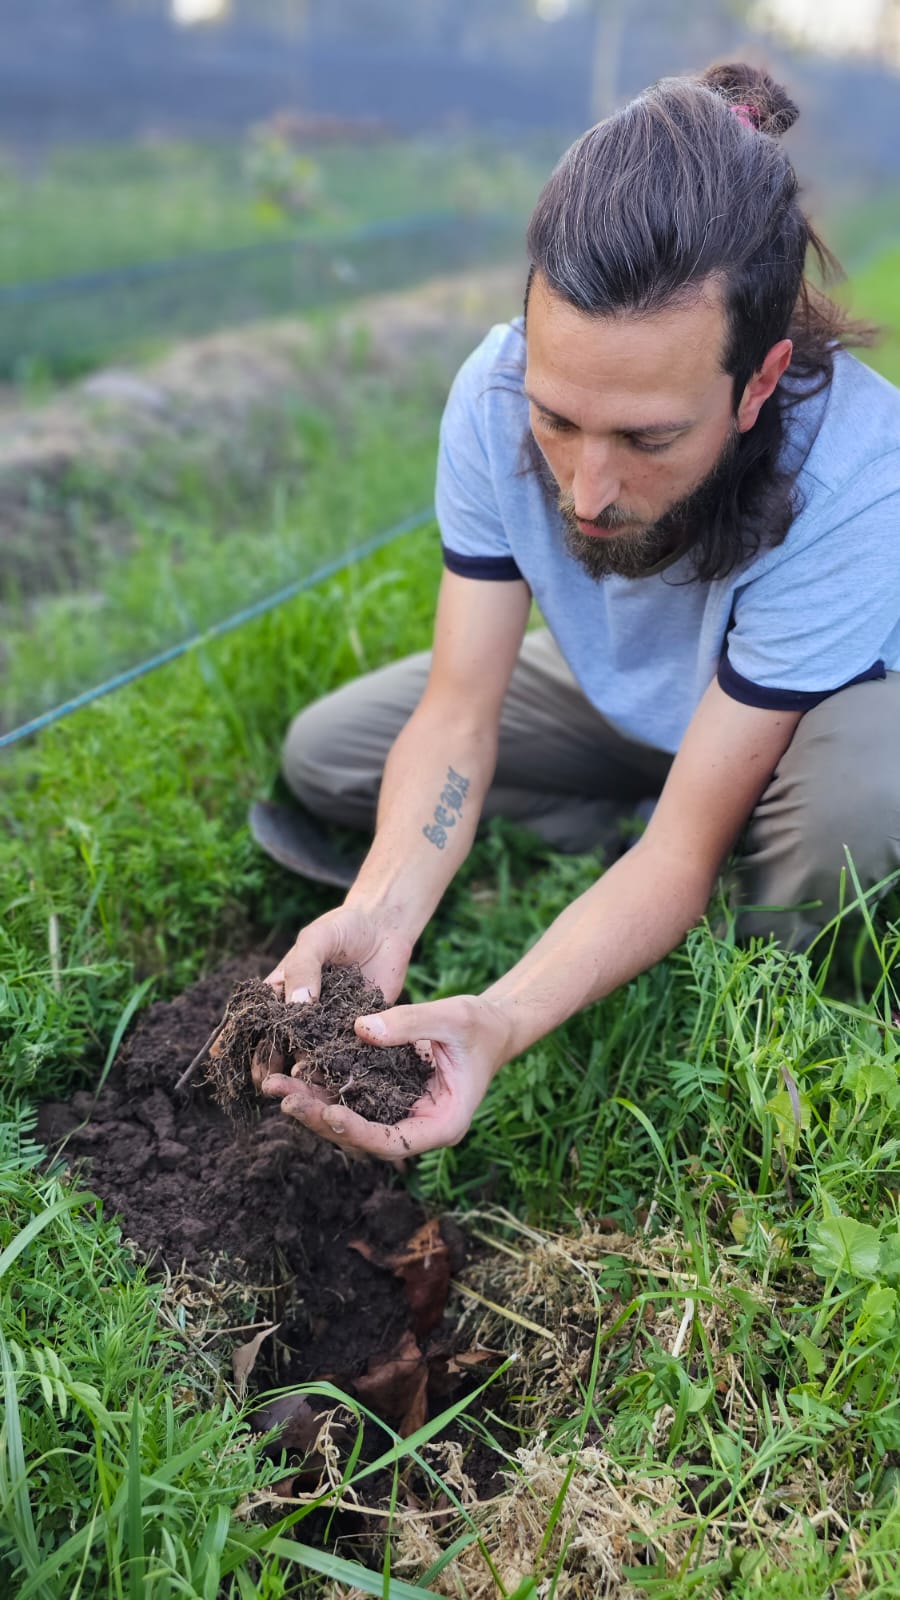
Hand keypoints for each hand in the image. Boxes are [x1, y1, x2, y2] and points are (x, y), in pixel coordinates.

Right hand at [251, 905, 413, 1090]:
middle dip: (266, 1064)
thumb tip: (297, 1005)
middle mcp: (299, 1013)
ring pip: (306, 1055)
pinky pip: (342, 1055)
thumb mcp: (316, 940)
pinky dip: (334, 1070)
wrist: (384, 927)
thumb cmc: (342, 928)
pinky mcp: (355, 1031)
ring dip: (299, 1072)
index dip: (235, 1038)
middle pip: (276, 1045)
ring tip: (294, 1087)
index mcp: (280, 991)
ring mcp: (326, 1025)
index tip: (222, 1058)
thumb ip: (303, 969)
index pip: (253, 1018)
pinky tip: (328, 1084)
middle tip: (265, 1082)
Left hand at [259, 994, 512, 1158]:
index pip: (393, 1141)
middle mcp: (418, 1129)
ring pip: (351, 1124)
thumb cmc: (479, 1025)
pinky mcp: (388, 1100)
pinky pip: (353, 1102)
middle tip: (284, 1097)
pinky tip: (295, 1073)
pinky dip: (325, 1089)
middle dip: (321, 1119)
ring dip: (314, 1106)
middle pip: (363, 1139)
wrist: (491, 1026)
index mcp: (442, 1124)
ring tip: (277, 1085)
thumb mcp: (451, 1017)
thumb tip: (360, 1029)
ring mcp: (402, 1117)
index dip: (358, 1132)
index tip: (328, 1112)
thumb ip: (409, 1022)